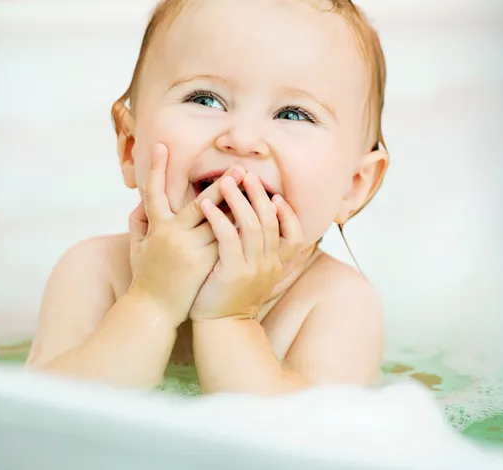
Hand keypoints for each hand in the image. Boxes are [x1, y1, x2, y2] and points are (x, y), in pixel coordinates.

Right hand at [128, 143, 244, 326]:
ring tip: (253, 190)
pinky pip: (227, 240)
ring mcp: (189, 248)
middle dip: (221, 185)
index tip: (162, 146)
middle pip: (200, 202)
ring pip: (219, 220)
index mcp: (156, 227)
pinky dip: (239, 229)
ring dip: (237, 205)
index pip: (153, 192)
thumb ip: (139, 223)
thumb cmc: (146, 278)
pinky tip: (255, 219)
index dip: (156, 168)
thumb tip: (142, 202)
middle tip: (239, 169)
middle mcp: (172, 233)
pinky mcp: (204, 262)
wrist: (153, 311)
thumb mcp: (136, 249)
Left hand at [190, 171, 303, 321]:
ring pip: (252, 226)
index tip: (276, 195)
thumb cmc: (231, 294)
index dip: (288, 213)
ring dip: (238, 201)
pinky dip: (219, 219)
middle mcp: (270, 265)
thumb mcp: (253, 272)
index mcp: (277, 264)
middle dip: (259, 196)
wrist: (221, 326)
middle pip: (271, 222)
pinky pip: (229, 239)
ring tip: (225, 182)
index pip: (296, 235)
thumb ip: (259, 250)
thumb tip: (255, 222)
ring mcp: (253, 269)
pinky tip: (207, 206)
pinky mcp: (233, 273)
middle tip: (247, 175)